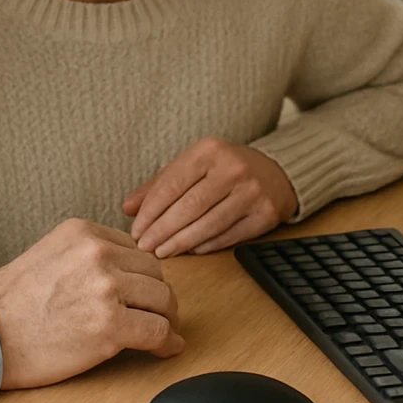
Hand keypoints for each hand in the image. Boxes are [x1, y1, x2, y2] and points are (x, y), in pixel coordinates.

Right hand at [0, 218, 183, 389]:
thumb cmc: (8, 302)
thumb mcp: (49, 253)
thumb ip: (86, 255)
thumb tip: (122, 270)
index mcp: (83, 232)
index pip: (135, 249)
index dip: (141, 275)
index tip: (142, 291)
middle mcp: (99, 253)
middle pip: (154, 272)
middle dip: (157, 295)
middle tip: (157, 313)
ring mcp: (106, 288)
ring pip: (162, 300)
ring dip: (165, 318)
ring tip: (162, 331)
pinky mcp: (111, 326)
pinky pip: (158, 332)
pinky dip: (167, 342)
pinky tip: (166, 347)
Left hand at [123, 138, 298, 258]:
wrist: (275, 173)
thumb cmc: (224, 170)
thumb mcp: (193, 166)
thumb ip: (159, 185)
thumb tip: (127, 208)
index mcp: (210, 150)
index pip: (172, 184)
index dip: (150, 210)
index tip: (136, 229)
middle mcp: (233, 168)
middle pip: (188, 207)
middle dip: (162, 230)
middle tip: (144, 246)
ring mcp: (252, 192)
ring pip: (207, 224)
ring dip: (180, 242)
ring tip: (161, 252)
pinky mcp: (265, 214)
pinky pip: (228, 236)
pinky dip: (205, 246)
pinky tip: (190, 251)